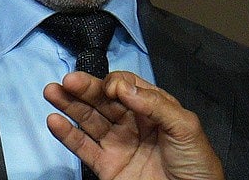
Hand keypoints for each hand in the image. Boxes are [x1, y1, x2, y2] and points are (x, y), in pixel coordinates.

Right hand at [44, 71, 223, 179]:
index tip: (109, 88)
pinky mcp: (107, 166)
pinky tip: (54, 121)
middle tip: (67, 80)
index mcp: (153, 108)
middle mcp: (132, 123)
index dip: (114, 83)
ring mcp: (118, 144)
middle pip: (103, 100)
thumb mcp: (186, 127)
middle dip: (84, 88)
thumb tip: (123, 87)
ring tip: (51, 92)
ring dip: (69, 105)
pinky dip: (67, 135)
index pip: (126, 86)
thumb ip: (155, 104)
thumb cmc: (197, 163)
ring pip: (88, 119)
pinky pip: (83, 148)